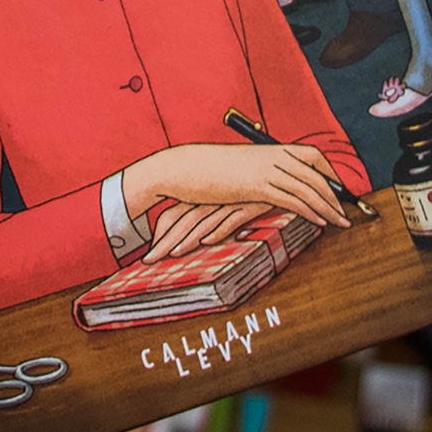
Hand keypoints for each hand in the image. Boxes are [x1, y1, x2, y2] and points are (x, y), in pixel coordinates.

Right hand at [122, 143, 351, 229]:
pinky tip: (320, 221)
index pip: (312, 155)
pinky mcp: (257, 186)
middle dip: (336, 193)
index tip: (339, 189)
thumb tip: (268, 183)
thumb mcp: (237, 167)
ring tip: (342, 222)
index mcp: (270, 149)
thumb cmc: (205, 169)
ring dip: (329, 206)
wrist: (183, 167)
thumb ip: (257, 172)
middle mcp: (272, 156)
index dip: (330, 172)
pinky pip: (292, 199)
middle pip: (316, 173)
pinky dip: (311, 210)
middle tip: (349, 210)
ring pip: (309, 187)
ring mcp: (266, 170)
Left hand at [143, 201, 275, 262]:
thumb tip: (201, 240)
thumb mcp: (227, 200)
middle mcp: (210, 196)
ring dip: (187, 238)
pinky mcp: (247, 202)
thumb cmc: (249, 188)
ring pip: (202, 220)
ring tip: (173, 255)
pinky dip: (218, 229)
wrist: (282, 170)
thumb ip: (212, 217)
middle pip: (182, 220)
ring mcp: (227, 199)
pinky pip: (230, 217)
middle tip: (150, 261)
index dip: (160, 234)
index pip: (172, 214)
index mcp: (201, 194)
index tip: (150, 253)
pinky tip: (207, 241)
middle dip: (164, 242)